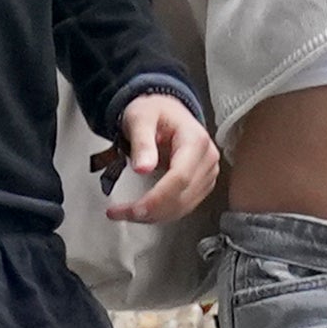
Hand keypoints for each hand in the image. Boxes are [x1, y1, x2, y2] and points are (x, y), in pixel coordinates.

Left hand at [106, 92, 222, 223]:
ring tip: (124, 213)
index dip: (157, 198)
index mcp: (196, 140)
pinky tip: (141, 211)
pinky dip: (161, 214)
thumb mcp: (140, 119)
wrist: (166, 111)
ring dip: (153, 216)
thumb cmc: (154, 112)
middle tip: (119, 213)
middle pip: (182, 197)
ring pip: (183, 207)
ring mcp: (207, 174)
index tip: (134, 209)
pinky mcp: (201, 185)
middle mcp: (207, 159)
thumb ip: (142, 142)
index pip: (180, 178)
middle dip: (150, 211)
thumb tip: (143, 168)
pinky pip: (183, 207)